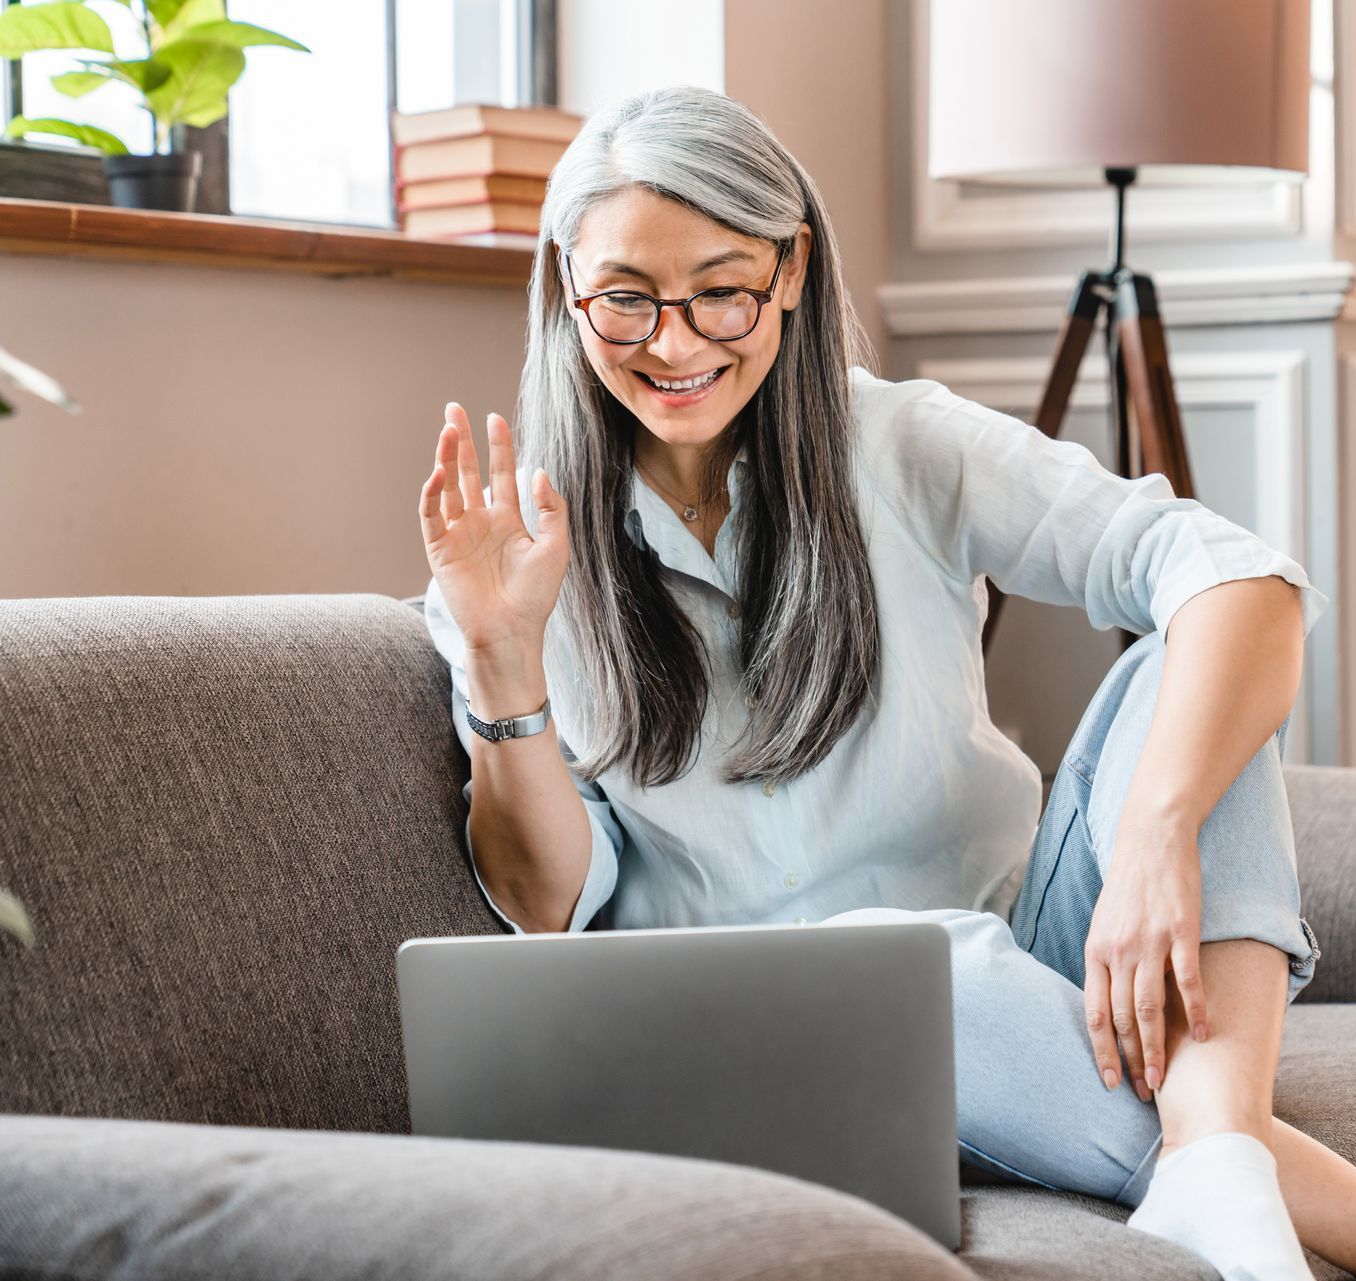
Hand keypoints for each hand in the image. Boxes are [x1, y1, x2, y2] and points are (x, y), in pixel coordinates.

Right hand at [418, 402, 569, 653]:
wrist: (512, 631)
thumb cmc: (535, 595)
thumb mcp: (555, 547)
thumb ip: (551, 508)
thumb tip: (539, 472)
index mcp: (507, 520)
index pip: (501, 473)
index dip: (499, 446)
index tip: (495, 418)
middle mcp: (480, 523)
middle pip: (467, 472)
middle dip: (461, 441)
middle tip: (454, 409)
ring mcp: (458, 534)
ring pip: (447, 487)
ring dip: (446, 458)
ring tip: (447, 430)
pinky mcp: (440, 550)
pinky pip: (431, 515)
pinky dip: (431, 493)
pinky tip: (438, 472)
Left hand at [1082, 821, 1208, 1101]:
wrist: (1150, 841)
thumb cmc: (1127, 885)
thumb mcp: (1102, 923)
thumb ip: (1104, 961)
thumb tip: (1105, 1000)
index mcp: (1096, 951)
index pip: (1094, 1012)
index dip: (1101, 1050)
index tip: (1109, 1080)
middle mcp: (1118, 951)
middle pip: (1120, 1017)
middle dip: (1130, 1059)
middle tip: (1141, 1092)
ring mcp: (1150, 942)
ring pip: (1148, 1007)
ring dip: (1155, 1048)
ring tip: (1162, 1079)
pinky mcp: (1181, 933)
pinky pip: (1187, 981)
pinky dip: (1196, 1011)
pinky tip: (1203, 1034)